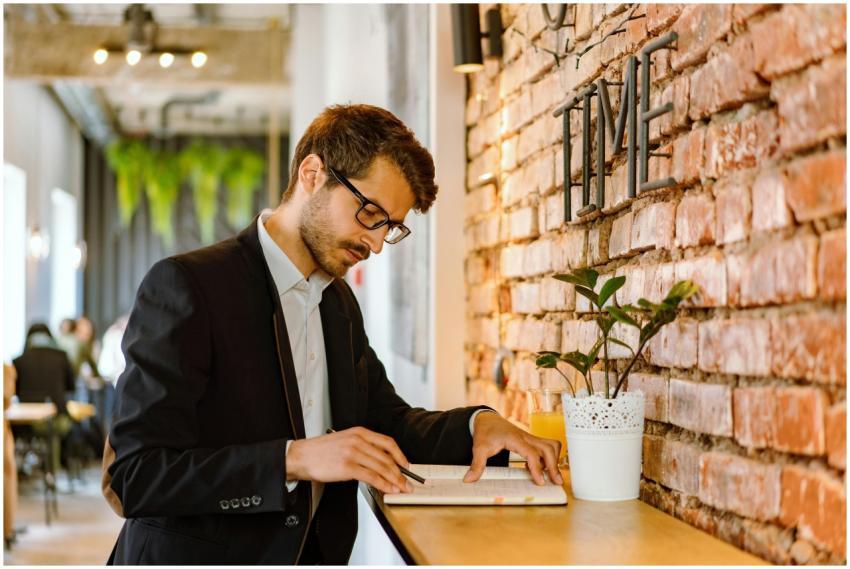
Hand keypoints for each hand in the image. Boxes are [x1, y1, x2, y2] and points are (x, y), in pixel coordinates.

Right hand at [286, 427, 412, 493]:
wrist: (301, 456)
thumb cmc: (320, 451)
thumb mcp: (344, 439)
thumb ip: (362, 446)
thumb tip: (380, 461)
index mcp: (359, 432)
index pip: (387, 442)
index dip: (400, 455)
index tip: (406, 465)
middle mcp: (358, 440)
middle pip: (386, 457)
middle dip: (400, 472)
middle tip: (407, 482)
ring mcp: (353, 453)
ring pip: (381, 467)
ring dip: (394, 480)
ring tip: (400, 489)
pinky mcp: (347, 467)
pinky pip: (371, 477)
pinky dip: (382, 484)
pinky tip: (387, 489)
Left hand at [464, 412, 563, 485]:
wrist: (487, 419)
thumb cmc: (485, 432)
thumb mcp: (478, 448)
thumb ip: (476, 465)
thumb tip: (469, 479)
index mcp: (515, 438)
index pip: (532, 453)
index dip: (537, 468)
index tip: (540, 481)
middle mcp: (526, 437)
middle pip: (548, 448)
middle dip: (554, 465)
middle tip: (556, 482)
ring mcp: (530, 437)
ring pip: (551, 445)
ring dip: (555, 459)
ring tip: (552, 475)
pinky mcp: (531, 440)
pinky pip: (546, 446)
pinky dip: (549, 456)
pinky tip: (541, 467)